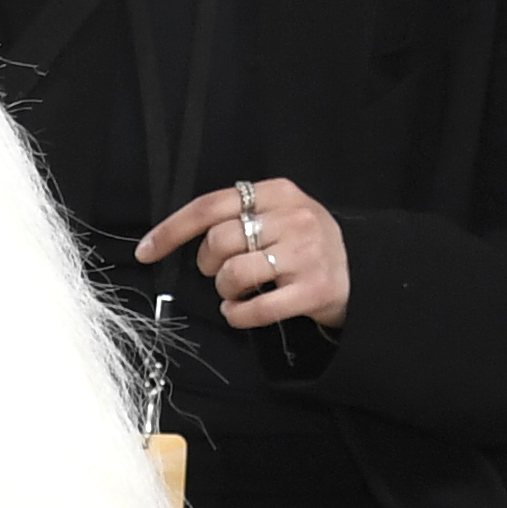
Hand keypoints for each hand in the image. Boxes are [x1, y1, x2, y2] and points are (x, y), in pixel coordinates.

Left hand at [138, 174, 347, 332]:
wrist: (362, 271)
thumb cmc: (304, 244)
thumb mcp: (279, 214)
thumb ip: (238, 215)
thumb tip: (176, 234)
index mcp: (278, 193)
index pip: (210, 206)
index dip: (171, 230)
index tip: (145, 251)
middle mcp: (294, 218)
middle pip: (219, 240)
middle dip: (207, 263)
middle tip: (219, 272)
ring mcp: (306, 254)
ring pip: (233, 273)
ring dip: (224, 289)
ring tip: (236, 292)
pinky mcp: (314, 290)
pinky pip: (254, 309)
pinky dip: (237, 315)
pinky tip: (241, 311)